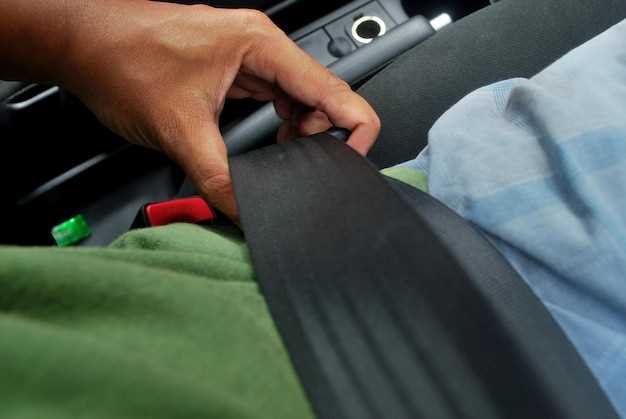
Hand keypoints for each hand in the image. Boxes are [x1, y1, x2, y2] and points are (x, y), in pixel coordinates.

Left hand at [61, 1, 380, 219]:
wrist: (80, 43)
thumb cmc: (119, 59)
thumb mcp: (179, 130)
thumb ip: (220, 179)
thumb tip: (246, 214)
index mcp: (261, 45)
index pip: (334, 89)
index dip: (354, 131)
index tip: (349, 163)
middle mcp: (261, 46)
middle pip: (321, 98)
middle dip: (320, 139)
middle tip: (302, 171)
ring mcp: (248, 57)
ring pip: (299, 101)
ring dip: (299, 135)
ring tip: (284, 163)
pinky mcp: (234, 70)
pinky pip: (275, 101)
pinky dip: (279, 128)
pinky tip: (270, 148)